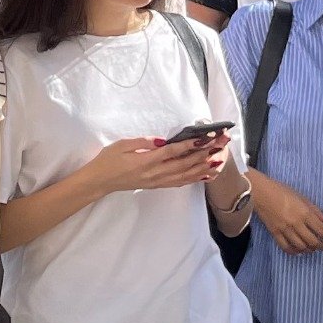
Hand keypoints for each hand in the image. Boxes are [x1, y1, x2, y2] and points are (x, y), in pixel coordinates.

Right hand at [87, 134, 227, 194]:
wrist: (100, 181)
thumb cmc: (108, 160)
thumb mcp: (121, 145)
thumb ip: (142, 142)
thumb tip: (161, 140)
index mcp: (146, 161)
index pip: (174, 151)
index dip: (192, 144)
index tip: (207, 137)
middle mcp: (156, 173)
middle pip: (186, 163)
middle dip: (206, 152)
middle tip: (221, 143)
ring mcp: (158, 181)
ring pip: (186, 174)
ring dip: (205, 166)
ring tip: (220, 158)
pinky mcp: (158, 185)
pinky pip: (181, 182)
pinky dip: (195, 178)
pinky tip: (206, 174)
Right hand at [249, 172, 322, 253]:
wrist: (260, 192)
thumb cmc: (281, 191)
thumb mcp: (302, 197)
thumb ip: (316, 211)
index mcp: (304, 212)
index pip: (322, 230)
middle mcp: (296, 223)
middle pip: (313, 241)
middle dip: (322, 246)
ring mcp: (284, 229)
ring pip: (301, 246)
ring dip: (309, 250)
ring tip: (313, 248)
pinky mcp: (274, 232)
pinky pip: (286, 247)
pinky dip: (294, 251)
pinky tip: (298, 251)